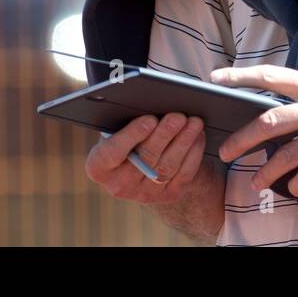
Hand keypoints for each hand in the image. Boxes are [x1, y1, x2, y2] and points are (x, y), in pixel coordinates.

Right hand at [85, 112, 207, 205]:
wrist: (145, 162)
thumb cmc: (129, 135)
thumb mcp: (119, 128)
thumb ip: (125, 119)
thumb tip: (147, 100)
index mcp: (99, 166)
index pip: (112, 153)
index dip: (131, 136)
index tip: (149, 120)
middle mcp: (119, 185)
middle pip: (145, 159)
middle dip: (165, 134)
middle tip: (178, 116)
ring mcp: (144, 194)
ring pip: (167, 167)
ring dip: (184, 141)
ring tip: (194, 122)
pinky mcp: (168, 196)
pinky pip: (184, 175)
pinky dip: (194, 153)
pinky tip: (198, 136)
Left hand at [209, 65, 297, 196]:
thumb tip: (280, 115)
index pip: (271, 77)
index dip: (240, 77)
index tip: (215, 78)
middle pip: (267, 122)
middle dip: (241, 139)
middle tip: (225, 151)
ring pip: (283, 157)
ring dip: (266, 173)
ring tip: (257, 181)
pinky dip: (296, 186)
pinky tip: (295, 189)